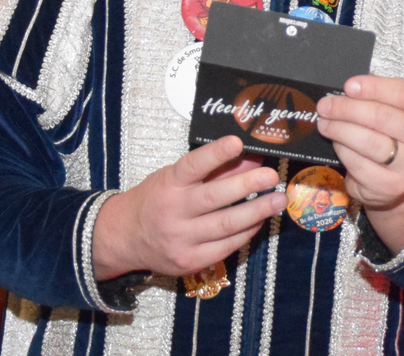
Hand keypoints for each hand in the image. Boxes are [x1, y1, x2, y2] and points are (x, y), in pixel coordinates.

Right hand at [91, 136, 284, 279]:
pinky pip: (226, 247)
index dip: (215, 154)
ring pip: (225, 225)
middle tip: (272, 176)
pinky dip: (246, 232)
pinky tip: (260, 220)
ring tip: (279, 200)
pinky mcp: (190, 262)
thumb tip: (252, 158)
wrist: (124, 238)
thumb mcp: (176, 178)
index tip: (237, 142)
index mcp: (168, 184)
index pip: (192, 166)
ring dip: (257, 212)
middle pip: (215, 198)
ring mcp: (181, 240)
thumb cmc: (156, 200)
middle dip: (248, 185)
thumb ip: (214, 170)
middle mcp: (173, 212)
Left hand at [316, 75, 403, 253]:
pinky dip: (342, 151)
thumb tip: (348, 90)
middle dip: (348, 109)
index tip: (349, 86)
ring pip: (370, 142)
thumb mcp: (389, 112)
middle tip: (325, 106)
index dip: (375, 87)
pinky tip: (335, 143)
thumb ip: (373, 98)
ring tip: (324, 123)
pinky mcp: (391, 185)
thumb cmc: (388, 137)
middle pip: (382, 117)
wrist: (396, 180)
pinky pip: (359, 164)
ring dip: (340, 130)